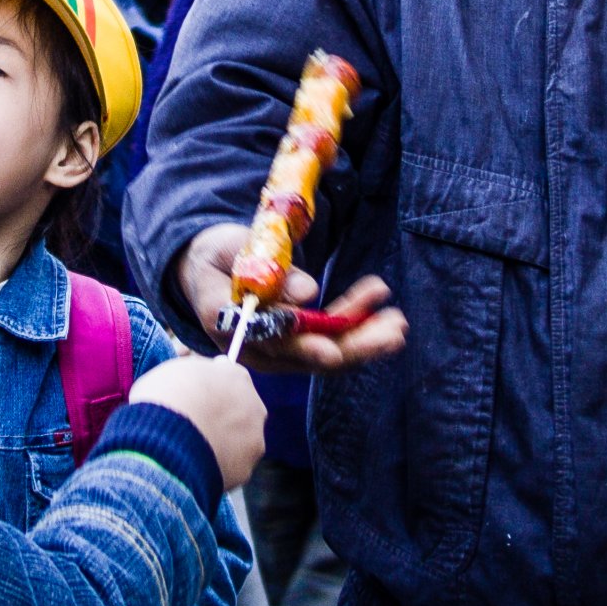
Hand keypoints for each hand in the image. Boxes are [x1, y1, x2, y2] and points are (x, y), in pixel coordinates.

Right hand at [129, 356, 266, 490]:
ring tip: (191, 451)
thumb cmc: (165, 398)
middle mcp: (254, 405)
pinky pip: (230, 467)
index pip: (229, 377)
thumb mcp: (173, 369)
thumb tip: (196, 377)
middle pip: (240, 410)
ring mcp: (253, 439)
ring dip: (221, 443)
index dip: (211, 387)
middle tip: (194, 425)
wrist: (169, 440)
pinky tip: (195, 468)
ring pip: (239, 441)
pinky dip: (216, 468)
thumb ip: (193, 372)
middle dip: (221, 416)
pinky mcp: (245, 470)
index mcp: (237, 376)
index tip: (196, 395)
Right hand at [177, 222, 406, 373]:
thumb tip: (308, 291)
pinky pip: (329, 338)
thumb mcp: (233, 251)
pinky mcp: (296, 341)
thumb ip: (265, 270)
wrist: (209, 267)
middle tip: (390, 331)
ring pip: (326, 351)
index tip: (333, 350)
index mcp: (228, 325)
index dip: (302, 347)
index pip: (269, 341)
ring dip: (364, 338)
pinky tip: (383, 312)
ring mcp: (278, 349)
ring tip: (397, 322)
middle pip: (308, 354)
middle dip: (353, 345)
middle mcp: (256, 347)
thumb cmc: (216, 256)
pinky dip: (357, 325)